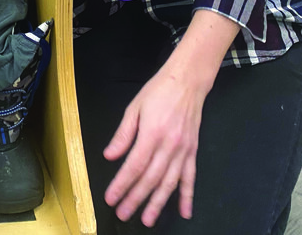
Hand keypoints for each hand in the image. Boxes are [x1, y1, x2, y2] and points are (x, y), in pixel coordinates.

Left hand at [101, 11, 238, 225]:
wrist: (187, 81)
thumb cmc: (158, 92)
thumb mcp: (134, 108)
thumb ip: (123, 134)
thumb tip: (109, 156)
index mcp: (151, 134)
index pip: (134, 166)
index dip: (121, 184)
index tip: (111, 198)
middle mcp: (169, 146)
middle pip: (150, 179)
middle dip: (135, 199)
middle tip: (123, 214)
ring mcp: (183, 151)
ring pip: (169, 183)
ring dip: (158, 203)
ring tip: (147, 220)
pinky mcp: (193, 152)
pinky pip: (190, 178)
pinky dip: (187, 196)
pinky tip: (184, 212)